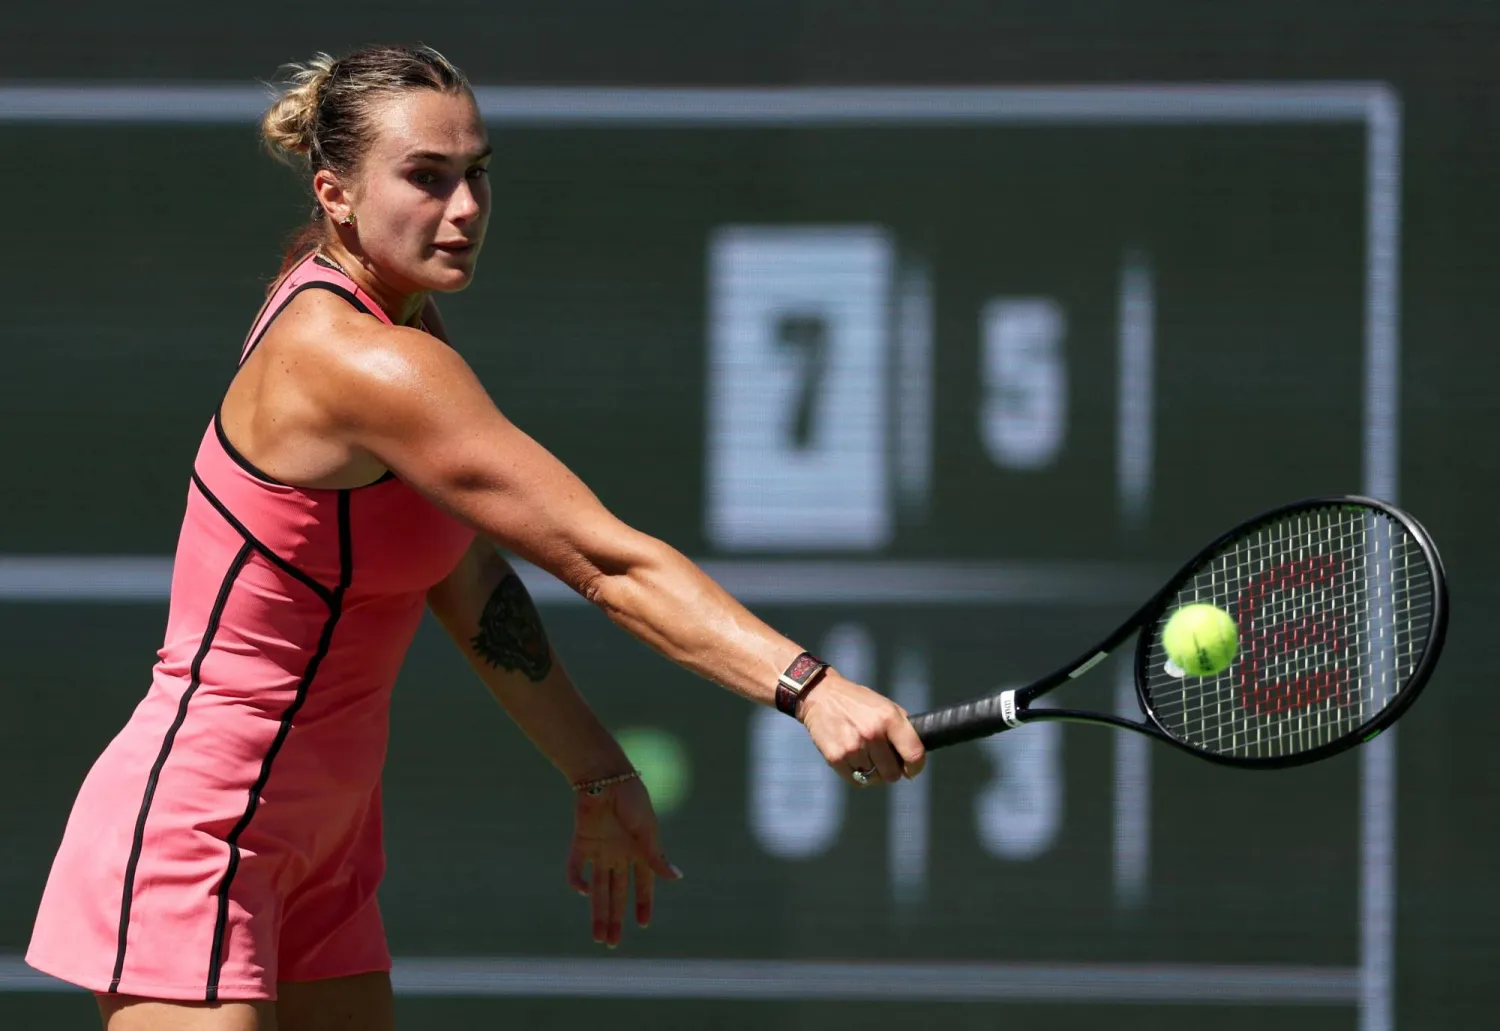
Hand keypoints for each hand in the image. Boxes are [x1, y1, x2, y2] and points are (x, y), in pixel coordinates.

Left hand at [566, 776, 682, 946]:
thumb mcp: (648, 829)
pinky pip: (576, 866)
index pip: (643, 884)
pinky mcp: (581, 842)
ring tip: (598, 937)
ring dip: (597, 912)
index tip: (643, 925)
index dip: (643, 904)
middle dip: (615, 918)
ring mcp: (599, 849)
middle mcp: (619, 854)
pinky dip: (577, 880)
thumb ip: (656, 855)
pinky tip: (583, 893)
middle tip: (612, 943)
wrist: (604, 775)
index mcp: (639, 850)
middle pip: (617, 893)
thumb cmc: (632, 798)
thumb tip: (676, 878)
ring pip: (598, 889)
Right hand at [797, 672, 927, 786]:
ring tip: (864, 754)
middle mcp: (872, 734)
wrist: (821, 696)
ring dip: (871, 771)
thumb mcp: (886, 705)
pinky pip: (856, 781)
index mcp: (889, 718)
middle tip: (883, 760)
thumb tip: (913, 758)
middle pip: (892, 774)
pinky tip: (853, 759)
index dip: (916, 767)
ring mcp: (852, 748)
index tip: (911, 769)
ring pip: (873, 779)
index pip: (914, 754)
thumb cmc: (858, 702)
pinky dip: (857, 775)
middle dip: (890, 770)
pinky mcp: (835, 758)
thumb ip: (902, 729)